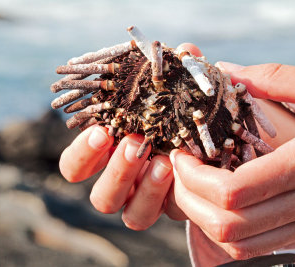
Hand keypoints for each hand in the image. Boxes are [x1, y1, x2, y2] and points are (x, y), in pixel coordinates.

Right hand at [58, 43, 202, 229]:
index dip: (81, 154)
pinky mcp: (176, 208)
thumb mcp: (181, 92)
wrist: (219, 147)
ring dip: (144, 190)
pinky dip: (174, 196)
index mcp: (110, 156)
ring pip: (132, 217)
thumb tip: (187, 49)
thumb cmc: (186, 114)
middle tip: (134, 144)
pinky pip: (167, 215)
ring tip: (164, 163)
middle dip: (116, 172)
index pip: (75, 167)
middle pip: (101, 198)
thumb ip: (180, 73)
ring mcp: (150, 200)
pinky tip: (188, 172)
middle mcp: (125, 182)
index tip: (101, 132)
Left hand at [170, 63, 294, 258]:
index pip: (235, 191)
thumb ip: (277, 78)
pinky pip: (261, 246)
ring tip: (196, 187)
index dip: (195, 178)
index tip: (183, 154)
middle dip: (190, 199)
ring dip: (206, 218)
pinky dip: (231, 230)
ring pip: (242, 244)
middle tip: (182, 170)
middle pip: (229, 224)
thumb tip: (230, 72)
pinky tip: (226, 204)